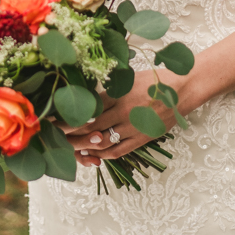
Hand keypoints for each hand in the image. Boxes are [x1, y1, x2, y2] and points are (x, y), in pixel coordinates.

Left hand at [59, 68, 191, 167]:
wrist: (181, 90)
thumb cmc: (153, 80)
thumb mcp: (128, 79)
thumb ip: (108, 90)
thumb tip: (86, 99)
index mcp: (117, 94)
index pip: (86, 109)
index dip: (68, 116)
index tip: (54, 120)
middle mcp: (122, 112)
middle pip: (89, 127)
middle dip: (69, 133)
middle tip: (55, 136)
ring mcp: (132, 127)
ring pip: (101, 142)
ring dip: (83, 146)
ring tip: (70, 146)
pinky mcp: (141, 139)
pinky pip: (118, 151)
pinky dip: (102, 154)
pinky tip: (92, 154)